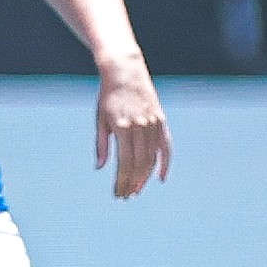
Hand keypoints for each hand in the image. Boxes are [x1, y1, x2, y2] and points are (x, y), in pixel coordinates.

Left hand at [93, 59, 171, 199]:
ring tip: (137, 189)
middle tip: (126, 195)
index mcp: (123, 128)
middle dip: (133, 183)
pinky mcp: (160, 121)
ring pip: (152, 158)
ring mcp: (153, 124)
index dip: (122, 182)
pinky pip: (166, 147)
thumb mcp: (100, 119)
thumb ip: (102, 145)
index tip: (118, 193)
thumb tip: (100, 168)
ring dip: (145, 177)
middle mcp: (140, 127)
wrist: (125, 71)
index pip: (125, 164)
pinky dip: (165, 164)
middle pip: (140, 165)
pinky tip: (161, 178)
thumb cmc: (108, 96)